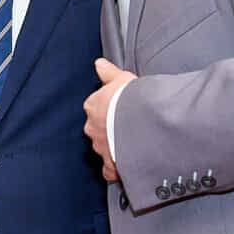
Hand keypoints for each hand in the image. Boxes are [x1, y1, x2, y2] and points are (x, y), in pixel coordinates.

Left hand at [84, 58, 135, 181]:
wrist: (141, 123)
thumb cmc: (132, 99)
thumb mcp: (121, 78)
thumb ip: (109, 72)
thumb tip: (99, 63)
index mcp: (93, 107)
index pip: (96, 107)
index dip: (109, 109)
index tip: (119, 110)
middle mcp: (92, 128)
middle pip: (98, 129)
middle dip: (109, 129)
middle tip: (126, 127)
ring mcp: (100, 148)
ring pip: (103, 148)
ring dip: (114, 147)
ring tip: (131, 145)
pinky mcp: (110, 165)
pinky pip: (110, 170)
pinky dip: (115, 170)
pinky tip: (125, 168)